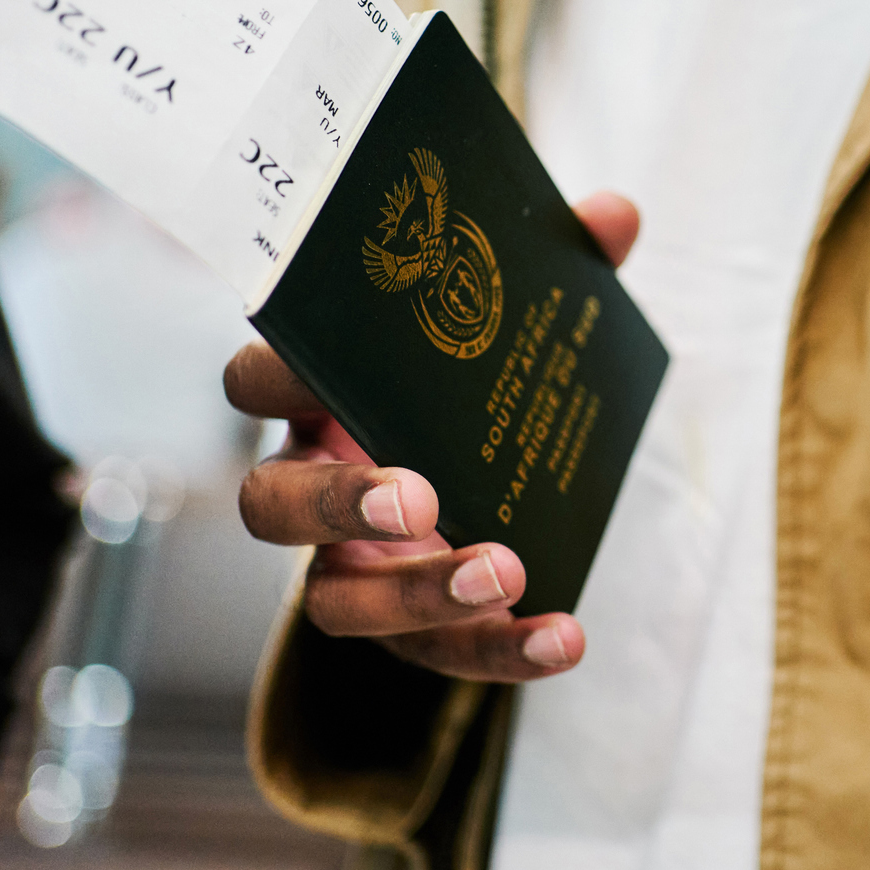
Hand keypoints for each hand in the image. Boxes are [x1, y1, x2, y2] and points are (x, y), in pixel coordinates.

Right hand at [224, 191, 640, 682]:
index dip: (274, 379)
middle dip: (336, 505)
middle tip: (418, 499)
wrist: (494, 462)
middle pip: (269, 507)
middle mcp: (312, 484)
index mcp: (317, 398)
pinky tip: (563, 635)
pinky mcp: (405, 627)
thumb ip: (553, 262)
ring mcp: (348, 566)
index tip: (320, 377)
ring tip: (503, 573)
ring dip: (416, 596)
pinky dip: (498, 651)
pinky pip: (436, 655)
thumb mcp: (510, 319)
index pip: (254, 383)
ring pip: (337, 604)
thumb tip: (614, 214)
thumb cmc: (469, 378)